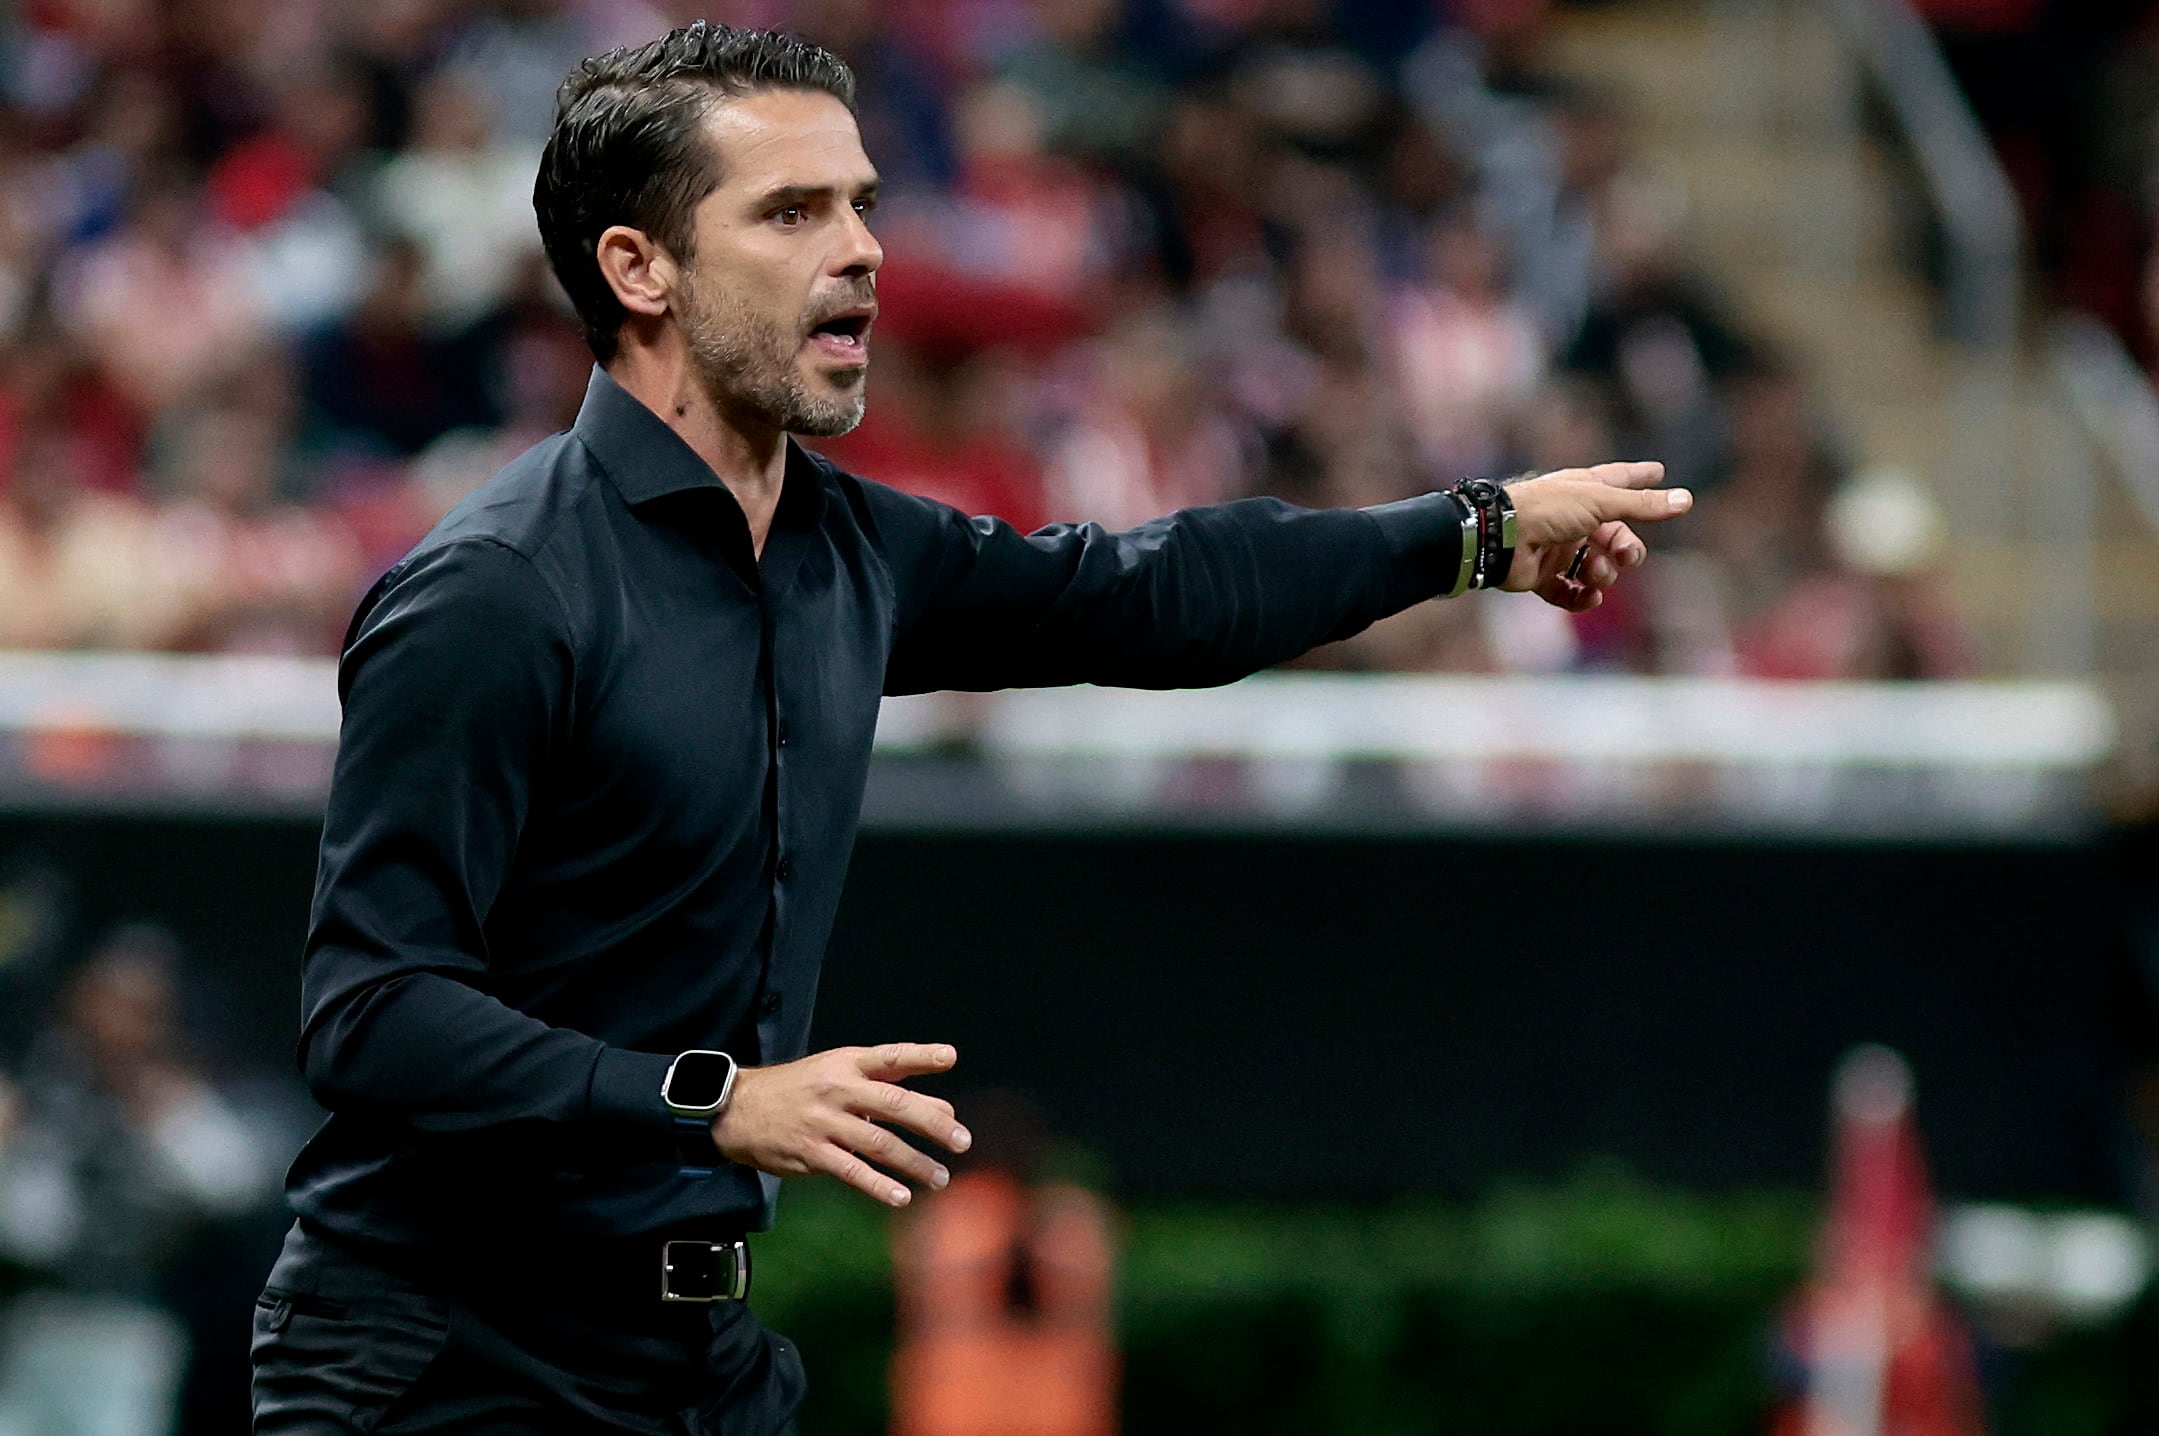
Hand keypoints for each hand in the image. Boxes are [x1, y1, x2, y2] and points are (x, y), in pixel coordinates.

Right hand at [712, 1042, 970, 1207]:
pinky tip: (901, 1196)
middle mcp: (837, 1089)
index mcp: (847, 1064)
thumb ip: (890, 1086)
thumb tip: (944, 1108)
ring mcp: (823, 1122)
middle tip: (962, 1140)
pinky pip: (851, 1171)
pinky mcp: (810, 1153)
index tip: (950, 1057)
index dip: (920, 1056)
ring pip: (878, 1143)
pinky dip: (878, 1186)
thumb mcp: (839, 1073)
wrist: (738, 1109)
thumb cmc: (802, 1089)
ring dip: (913, 1163)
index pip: (889, 1056)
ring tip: (940, 1177)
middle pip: (893, 1103)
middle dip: (932, 1122)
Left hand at [1498, 462, 1691, 610]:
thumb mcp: (1600, 502)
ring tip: (1594, 572)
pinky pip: (1570, 592)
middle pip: (1614, 535)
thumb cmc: (1549, 508)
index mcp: (1583, 491)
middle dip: (1626, 549)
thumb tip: (1686, 499)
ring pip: (1595, 566)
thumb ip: (1642, 504)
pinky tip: (1588, 596)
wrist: (1501, 537)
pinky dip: (1581, 597)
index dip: (1639, 477)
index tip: (1658, 471)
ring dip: (1602, 574)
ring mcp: (1557, 547)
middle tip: (1627, 557)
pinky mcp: (1542, 576)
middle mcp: (1572, 518)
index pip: (1618, 480)